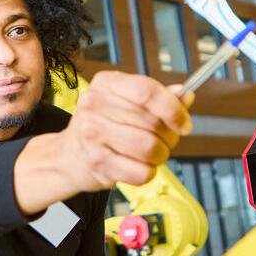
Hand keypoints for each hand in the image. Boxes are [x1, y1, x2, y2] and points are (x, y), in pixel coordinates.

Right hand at [56, 71, 192, 192]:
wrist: (69, 155)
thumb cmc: (104, 125)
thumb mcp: (126, 102)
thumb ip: (157, 98)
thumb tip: (186, 94)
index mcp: (106, 83)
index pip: (147, 91)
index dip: (173, 109)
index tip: (183, 124)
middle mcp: (94, 105)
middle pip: (153, 122)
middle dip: (169, 137)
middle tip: (165, 140)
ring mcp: (93, 134)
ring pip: (150, 148)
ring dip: (160, 156)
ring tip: (151, 154)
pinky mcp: (97, 162)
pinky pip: (141, 172)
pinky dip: (147, 173)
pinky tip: (137, 166)